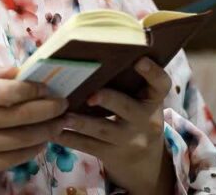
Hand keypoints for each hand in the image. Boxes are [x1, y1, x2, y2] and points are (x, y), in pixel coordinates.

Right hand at [0, 64, 68, 182]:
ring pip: (24, 139)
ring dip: (48, 130)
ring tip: (60, 123)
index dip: (37, 90)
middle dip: (50, 109)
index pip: (14, 92)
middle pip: (24, 115)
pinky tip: (42, 140)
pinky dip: (33, 149)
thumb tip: (23, 71)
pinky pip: (14, 158)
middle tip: (65, 104)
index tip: (50, 88)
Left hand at [55, 57, 175, 194]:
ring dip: (81, 122)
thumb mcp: (143, 101)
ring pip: (104, 129)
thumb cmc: (137, 118)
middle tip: (90, 96)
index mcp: (153, 100)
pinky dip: (69, 138)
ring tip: (63, 116)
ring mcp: (130, 140)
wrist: (144, 162)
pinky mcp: (113, 155)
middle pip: (127, 108)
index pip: (162, 84)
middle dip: (109, 100)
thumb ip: (129, 82)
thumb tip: (97, 53)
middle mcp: (145, 120)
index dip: (153, 72)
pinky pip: (89, 146)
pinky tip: (53, 131)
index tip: (140, 60)